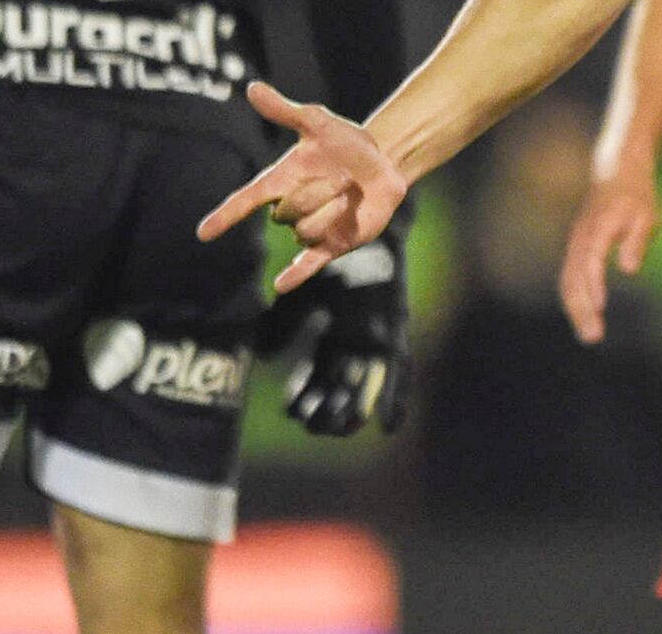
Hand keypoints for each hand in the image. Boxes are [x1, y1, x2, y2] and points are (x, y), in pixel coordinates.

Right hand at [198, 80, 408, 292]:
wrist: (384, 162)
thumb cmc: (346, 143)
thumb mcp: (318, 123)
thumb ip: (284, 111)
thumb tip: (252, 88)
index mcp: (280, 181)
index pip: (245, 201)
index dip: (226, 216)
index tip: (203, 233)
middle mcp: (291, 207)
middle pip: (287, 213)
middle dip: (317, 193)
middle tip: (343, 177)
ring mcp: (312, 228)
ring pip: (307, 231)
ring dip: (331, 211)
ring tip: (350, 194)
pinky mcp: (332, 244)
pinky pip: (309, 264)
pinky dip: (295, 275)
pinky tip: (280, 286)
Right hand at [256, 231, 409, 434]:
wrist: (364, 230)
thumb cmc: (333, 261)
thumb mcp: (300, 296)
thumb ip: (281, 326)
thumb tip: (262, 357)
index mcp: (334, 337)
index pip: (316, 379)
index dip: (303, 396)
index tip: (288, 410)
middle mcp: (358, 343)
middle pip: (341, 389)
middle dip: (326, 411)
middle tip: (311, 424)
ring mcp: (379, 338)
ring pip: (368, 387)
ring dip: (354, 411)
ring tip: (341, 430)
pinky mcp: (397, 329)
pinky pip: (399, 370)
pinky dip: (395, 399)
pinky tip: (389, 427)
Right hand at [558, 170, 660, 344]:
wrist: (616, 173)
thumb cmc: (636, 197)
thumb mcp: (646, 216)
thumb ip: (637, 242)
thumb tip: (628, 270)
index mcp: (598, 228)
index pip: (591, 260)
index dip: (594, 284)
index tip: (601, 307)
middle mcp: (581, 239)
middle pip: (573, 278)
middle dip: (581, 309)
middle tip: (594, 337)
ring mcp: (575, 244)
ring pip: (568, 282)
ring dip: (576, 310)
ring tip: (589, 336)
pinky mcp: (576, 250)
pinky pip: (569, 278)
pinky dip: (574, 300)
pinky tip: (584, 318)